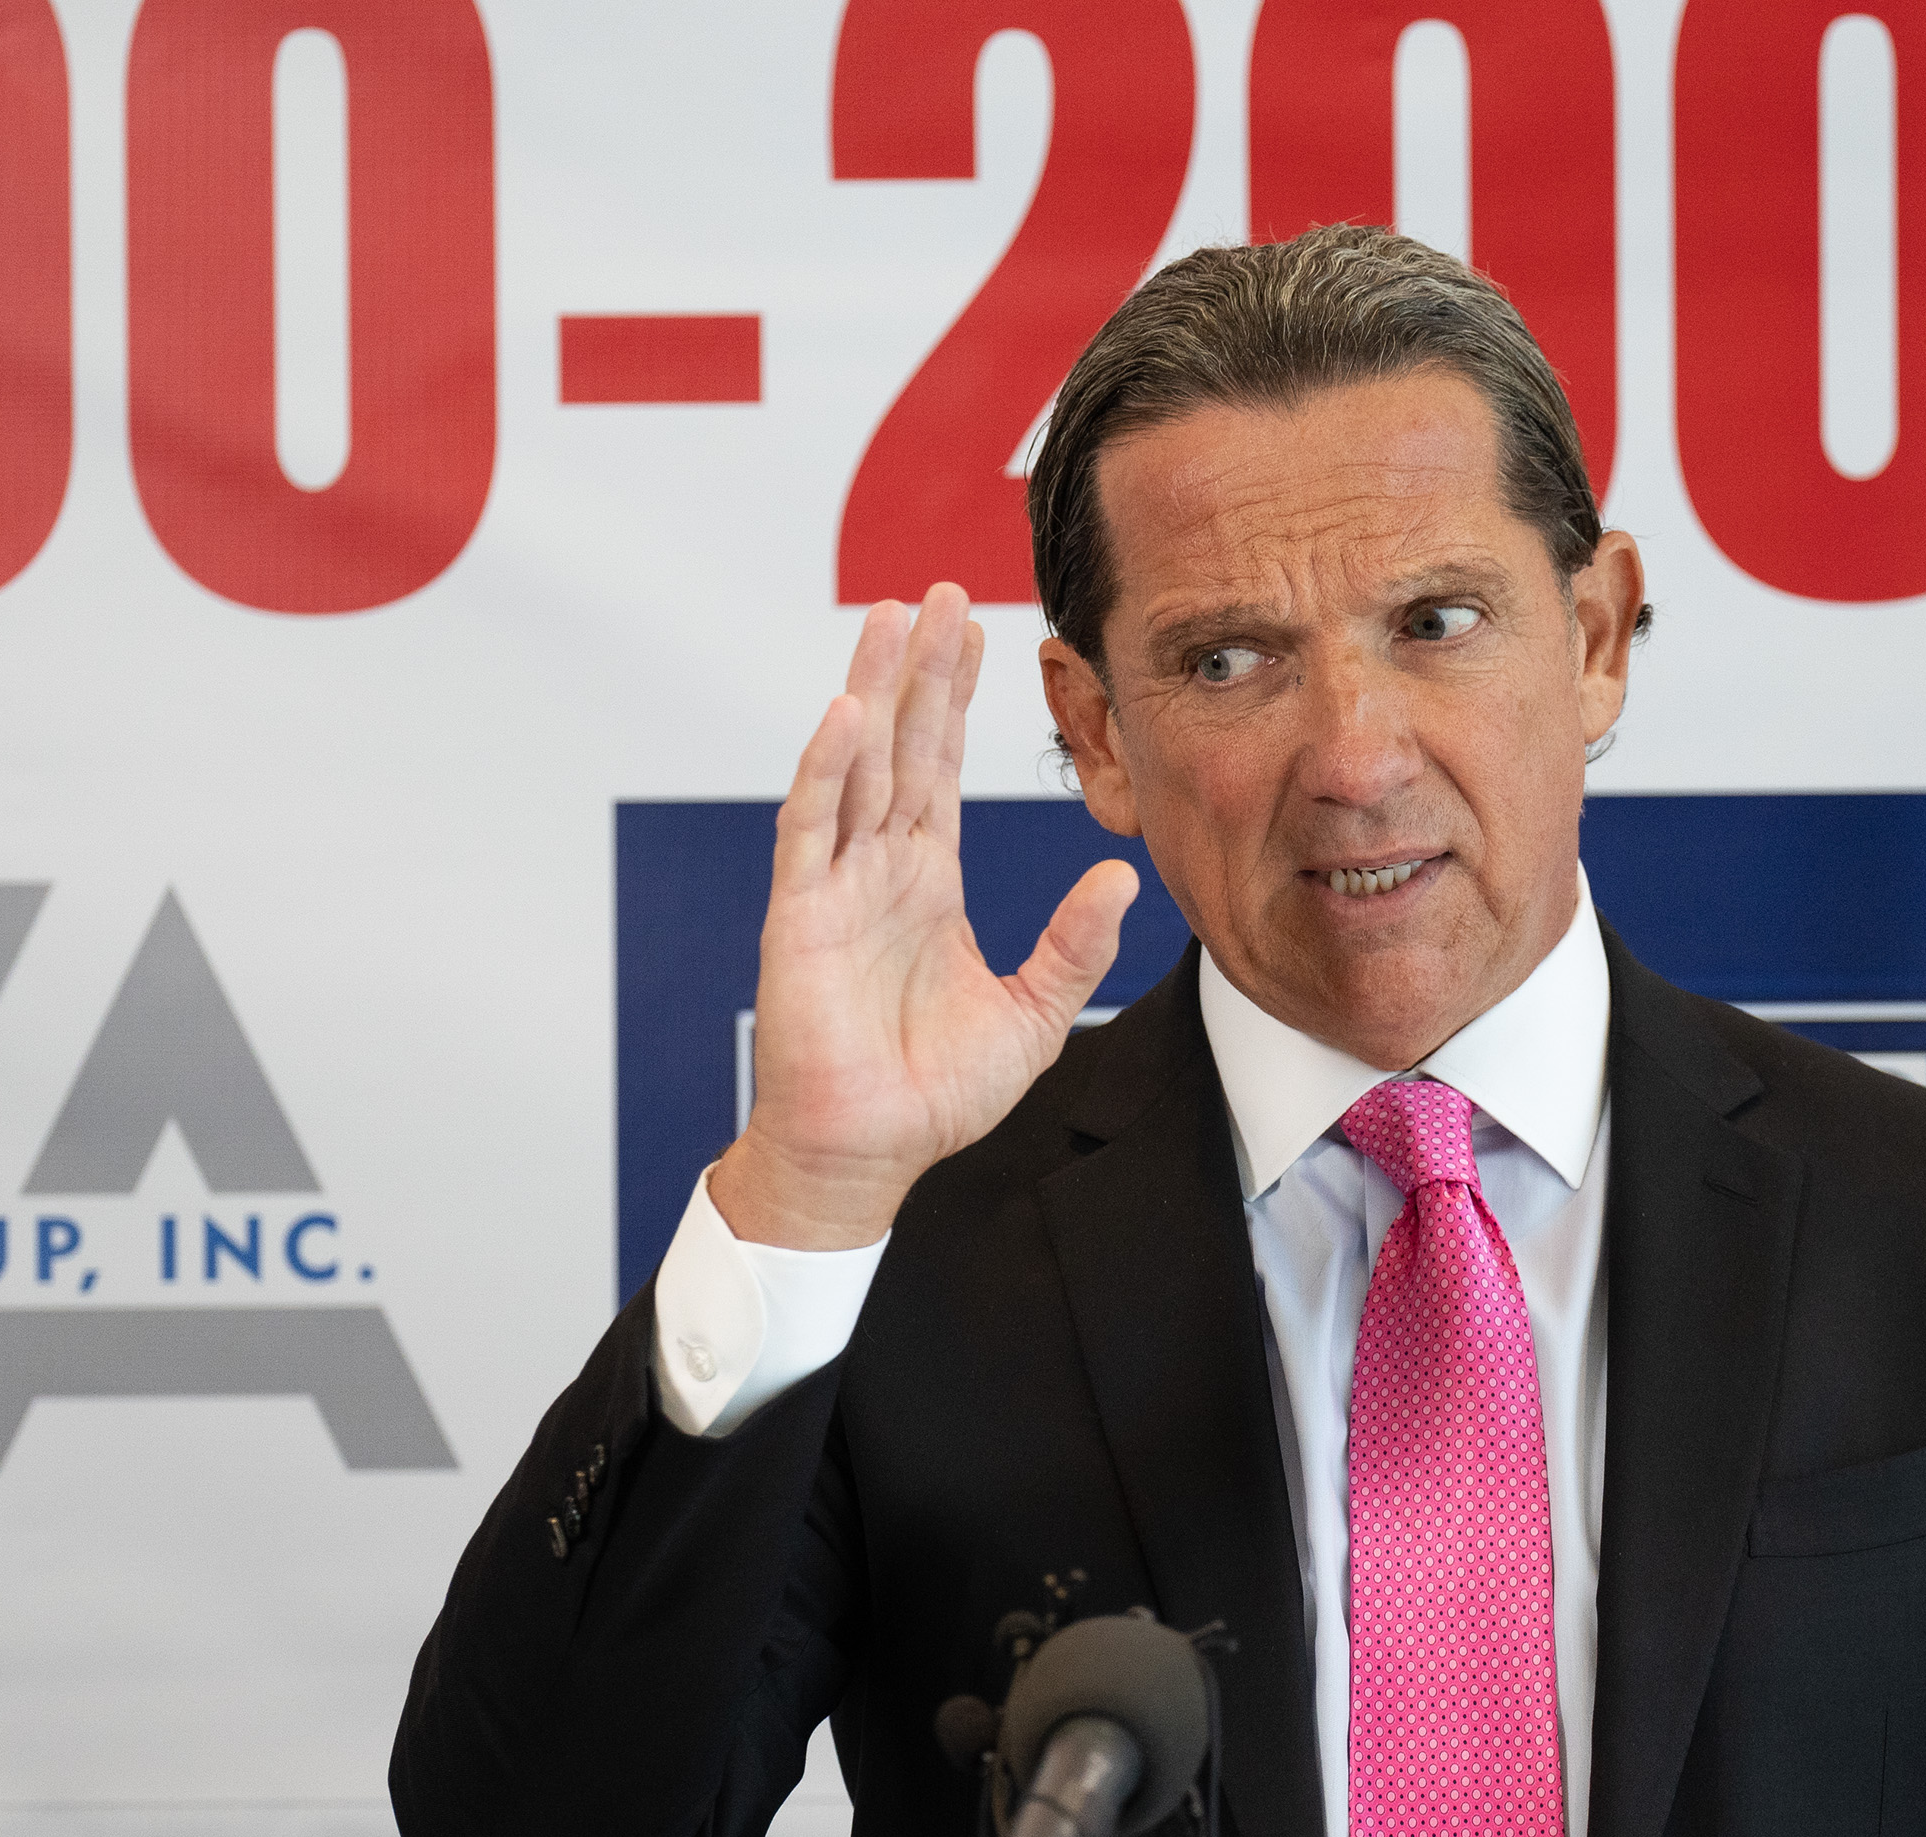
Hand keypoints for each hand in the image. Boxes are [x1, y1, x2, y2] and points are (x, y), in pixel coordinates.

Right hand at [710, 583, 1139, 1248]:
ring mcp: (836, 886)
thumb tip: (1122, 880)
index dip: (954, 699)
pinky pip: (812, 831)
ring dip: (868, 693)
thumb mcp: (1033, 1012)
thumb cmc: (935, 1093)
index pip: (939, 768)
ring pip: (854, 767)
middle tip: (936, 591)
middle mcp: (878, 868)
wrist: (870, 1157)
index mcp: (927, 881)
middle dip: (916, 669)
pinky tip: (843, 717)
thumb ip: (1073, 943)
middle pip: (898, 745)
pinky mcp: (803, 918)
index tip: (975, 629)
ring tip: (888, 621)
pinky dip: (825, 772)